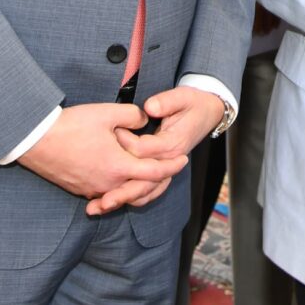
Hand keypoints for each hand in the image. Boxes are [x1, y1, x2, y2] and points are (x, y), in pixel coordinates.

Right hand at [19, 102, 184, 211]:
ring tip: (147, 174)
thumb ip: (133, 116)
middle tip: (169, 168)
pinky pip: (106, 193)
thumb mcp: (107, 113)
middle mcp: (109, 183)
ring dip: (138, 185)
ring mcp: (93, 189)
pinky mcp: (80, 190)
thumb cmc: (71, 125)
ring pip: (124, 193)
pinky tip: (118, 179)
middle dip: (159, 179)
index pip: (155, 172)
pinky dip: (118, 188)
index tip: (183, 159)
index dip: (172, 166)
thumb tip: (144, 121)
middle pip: (142, 188)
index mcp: (119, 166)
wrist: (35, 141)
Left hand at [93, 87, 222, 214]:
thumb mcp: (182, 96)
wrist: (207, 113)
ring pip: (145, 192)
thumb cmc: (193, 104)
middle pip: (143, 182)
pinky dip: (130, 199)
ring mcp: (167, 170)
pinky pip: (147, 192)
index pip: (143, 150)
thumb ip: (166, 102)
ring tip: (97, 208)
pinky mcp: (161, 172)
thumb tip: (150, 108)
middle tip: (98, 200)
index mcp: (172, 143)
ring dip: (122, 200)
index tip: (110, 132)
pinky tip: (110, 204)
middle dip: (120, 192)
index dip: (124, 143)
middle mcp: (169, 161)